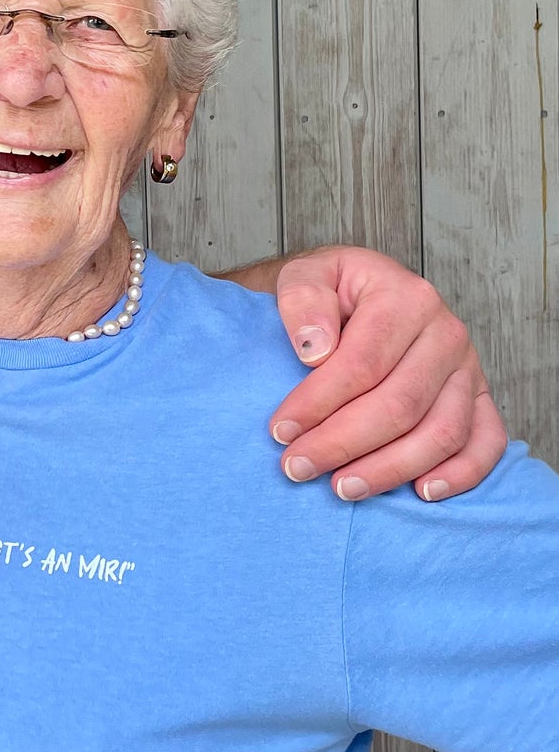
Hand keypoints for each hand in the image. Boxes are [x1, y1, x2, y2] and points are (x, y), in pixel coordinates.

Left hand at [268, 246, 506, 500]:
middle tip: (298, 467)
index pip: (361, 363)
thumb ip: (302, 300)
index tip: (280, 431)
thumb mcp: (304, 273)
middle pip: (399, 404)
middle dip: (343, 444)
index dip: (319, 403)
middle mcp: (446, 332)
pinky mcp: (480, 397)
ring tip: (342, 487)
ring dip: (390, 469)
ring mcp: (469, 368)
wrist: (359, 290)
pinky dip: (460, 474)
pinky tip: (421, 492)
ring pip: (441, 433)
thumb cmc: (331, 289)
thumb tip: (314, 350)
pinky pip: (485, 443)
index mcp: (405, 297)